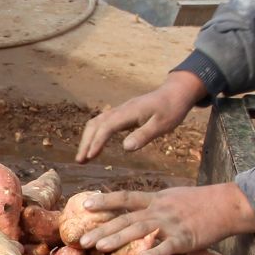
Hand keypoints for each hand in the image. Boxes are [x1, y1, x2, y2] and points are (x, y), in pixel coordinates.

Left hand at [75, 181, 254, 254]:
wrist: (229, 204)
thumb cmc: (200, 203)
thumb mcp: (173, 198)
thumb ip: (154, 207)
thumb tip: (136, 215)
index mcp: (156, 199)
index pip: (125, 198)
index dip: (105, 200)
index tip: (84, 204)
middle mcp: (159, 209)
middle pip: (126, 218)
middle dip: (102, 228)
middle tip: (81, 240)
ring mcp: (171, 223)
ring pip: (140, 230)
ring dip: (118, 238)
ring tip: (100, 247)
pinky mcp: (186, 237)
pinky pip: (167, 246)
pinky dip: (154, 253)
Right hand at [76, 72, 206, 161]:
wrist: (176, 92)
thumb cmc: (172, 109)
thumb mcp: (162, 125)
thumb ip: (144, 135)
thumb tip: (125, 147)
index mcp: (129, 112)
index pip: (106, 127)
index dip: (96, 142)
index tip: (90, 157)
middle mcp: (120, 110)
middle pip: (95, 124)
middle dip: (85, 142)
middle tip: (79, 161)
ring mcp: (120, 111)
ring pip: (96, 123)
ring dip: (87, 139)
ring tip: (83, 158)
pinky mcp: (122, 114)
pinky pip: (102, 123)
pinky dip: (94, 135)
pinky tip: (94, 147)